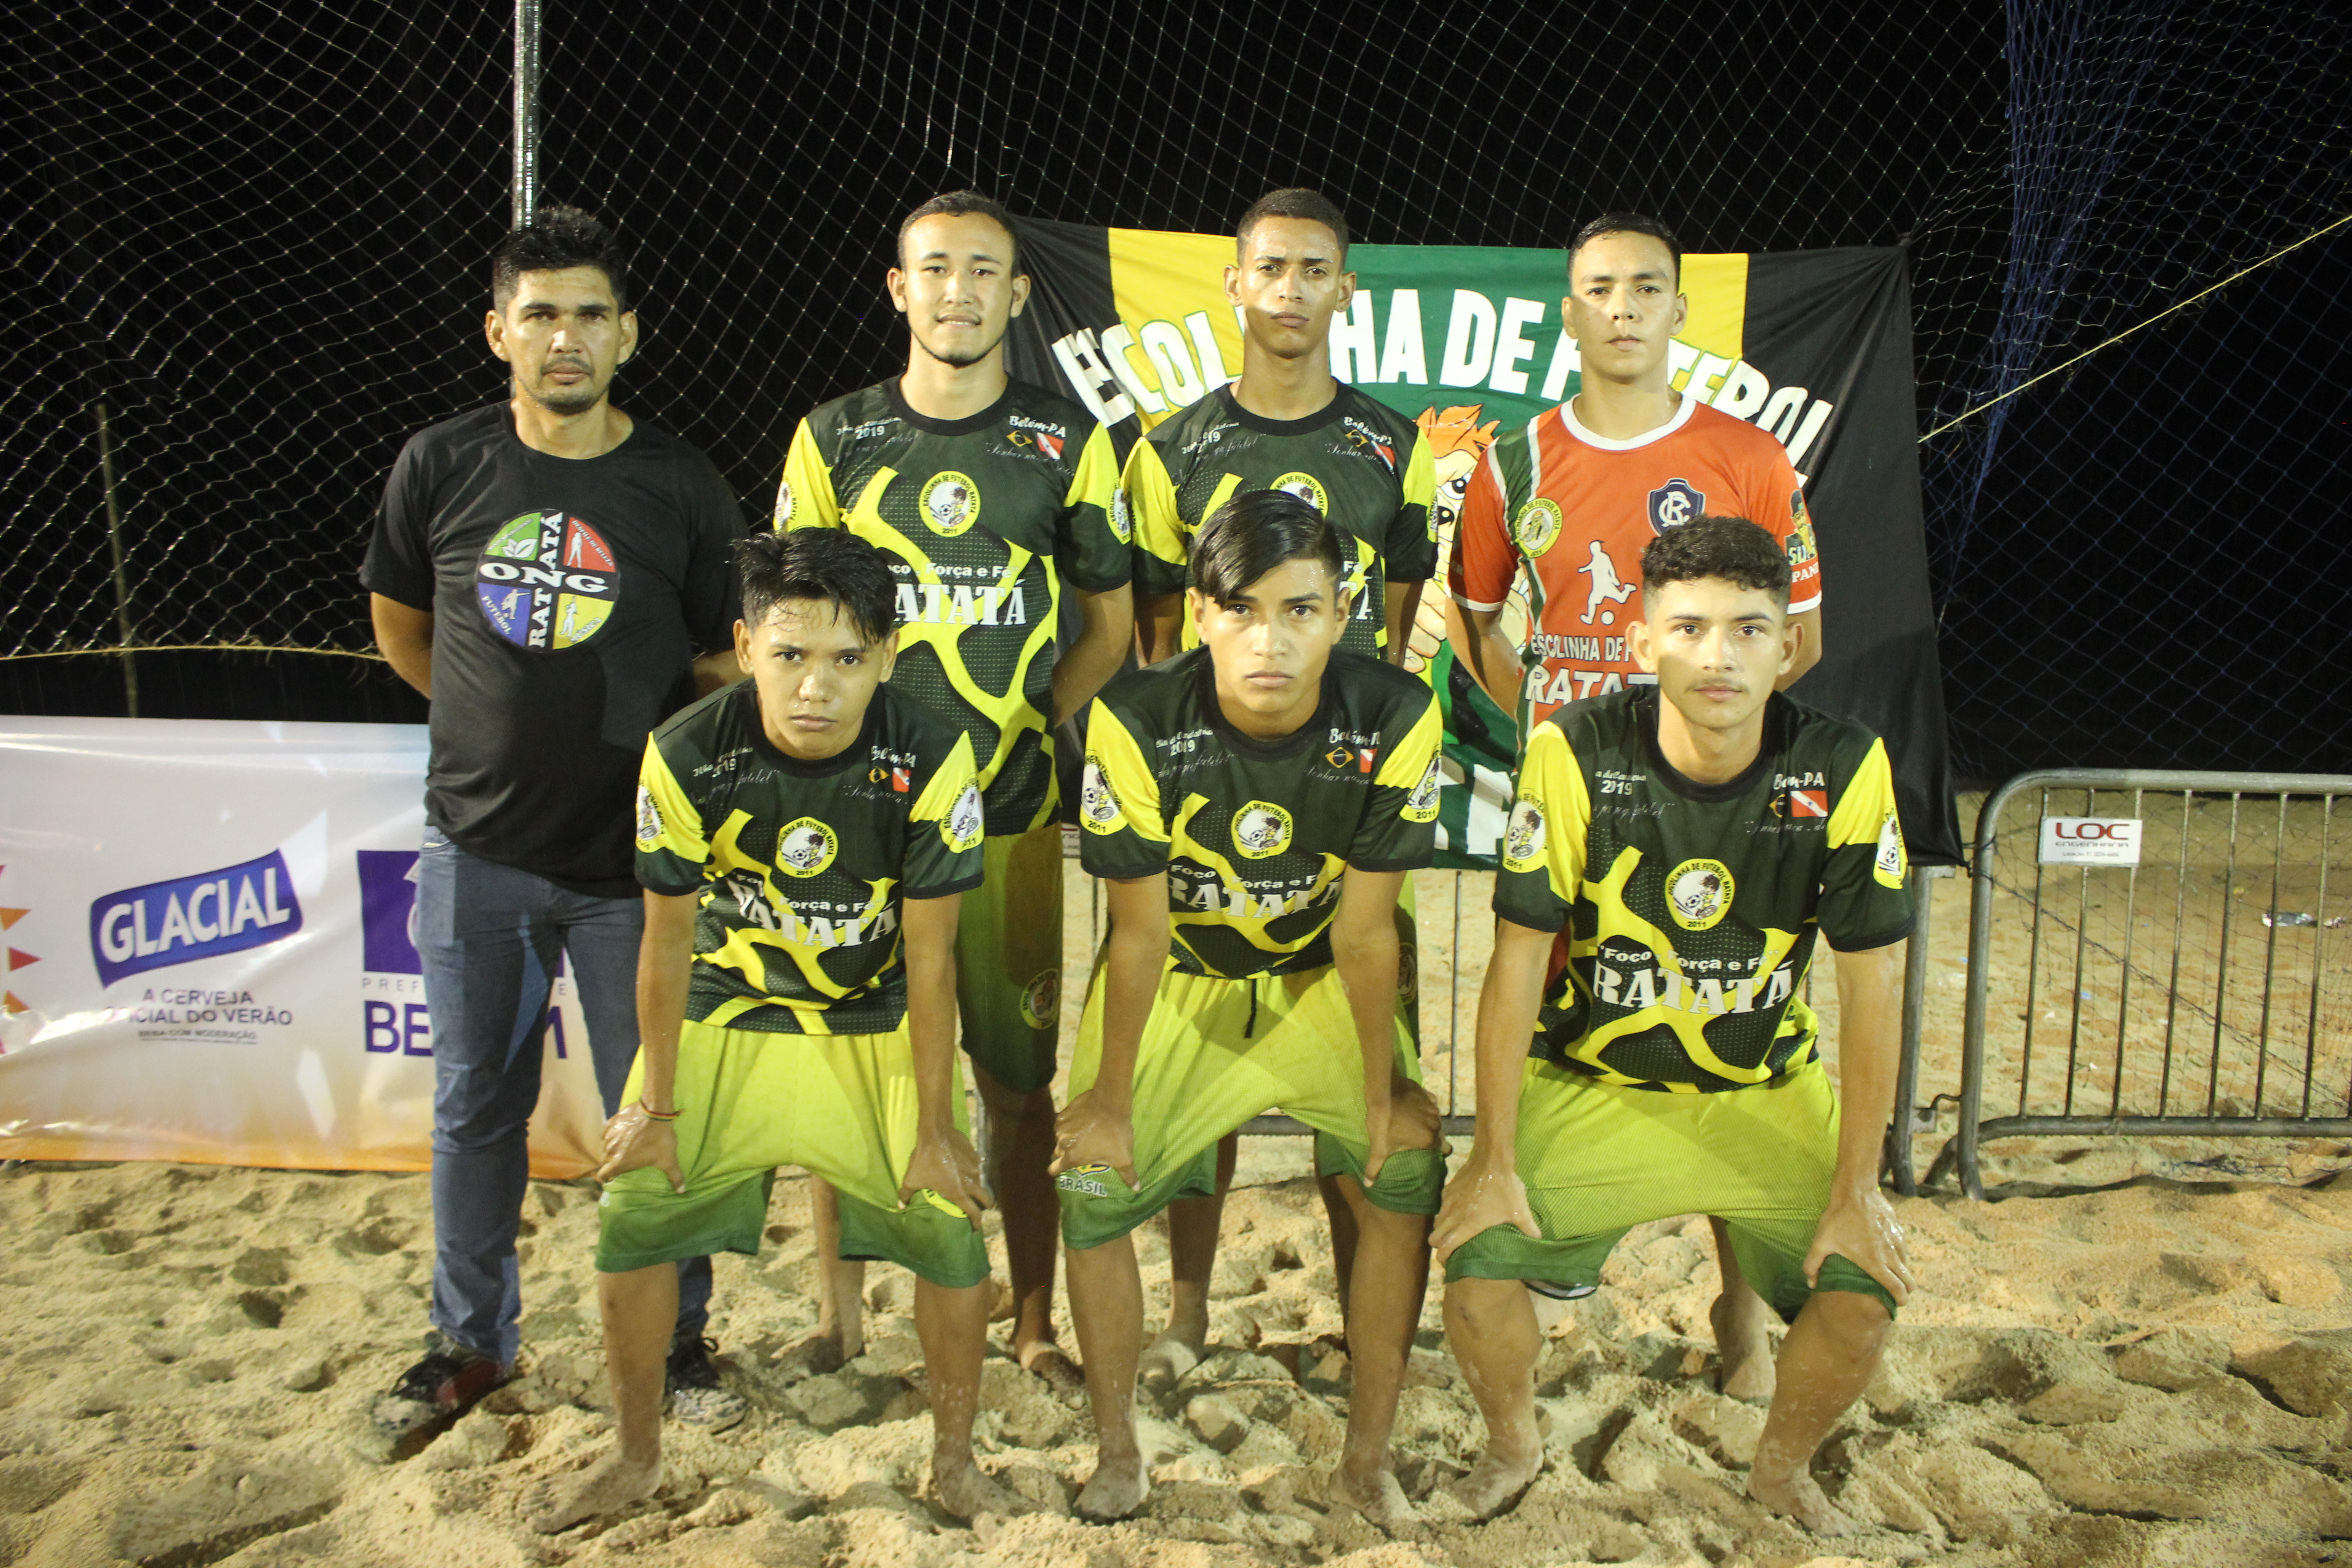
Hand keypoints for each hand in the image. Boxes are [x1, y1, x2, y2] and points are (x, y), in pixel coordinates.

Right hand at [598, 1102, 683, 1191]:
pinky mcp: (611, 1122)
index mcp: (619, 1163)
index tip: (613, 1177)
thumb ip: (674, 1176)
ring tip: (621, 1149)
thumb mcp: (668, 1160)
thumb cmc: (660, 1139)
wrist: (656, 1111)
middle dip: (609, 1164)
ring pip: (604, 1147)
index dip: (606, 1178)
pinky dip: (610, 1135)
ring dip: (610, 1149)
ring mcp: (609, 1135)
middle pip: (603, 1161)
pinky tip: (619, 1135)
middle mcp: (609, 1150)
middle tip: (621, 1162)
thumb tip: (681, 1191)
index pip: (603, 1176)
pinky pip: (606, 1133)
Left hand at [901, 1125, 992, 1231]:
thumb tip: (900, 1206)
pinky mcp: (975, 1155)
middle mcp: (971, 1183)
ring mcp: (975, 1168)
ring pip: (982, 1183)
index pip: (974, 1213)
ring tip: (967, 1186)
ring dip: (977, 1187)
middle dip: (984, 1206)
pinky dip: (972, 1171)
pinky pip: (977, 1167)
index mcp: (958, 1193)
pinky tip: (962, 1167)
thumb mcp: (912, 1179)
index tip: (975, 1228)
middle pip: (987, 1199)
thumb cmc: (924, 1159)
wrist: (936, 1133)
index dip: (976, 1223)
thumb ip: (905, 1195)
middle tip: (976, 1207)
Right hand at [1051, 1088, 1137, 1190]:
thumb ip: (1128, 1175)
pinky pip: (1061, 1124)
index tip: (1062, 1169)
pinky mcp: (1063, 1113)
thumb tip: (1136, 1189)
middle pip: (1057, 1153)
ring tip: (1079, 1137)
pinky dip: (1067, 1125)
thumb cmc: (1115, 1133)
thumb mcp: (1123, 1157)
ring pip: (1059, 1138)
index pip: (1054, 1169)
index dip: (1057, 1170)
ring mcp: (1061, 1127)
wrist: (1110, 1102)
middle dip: (1064, 1155)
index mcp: (1072, 1157)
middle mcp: (1062, 1143)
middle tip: (1076, 1152)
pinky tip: (1079, 1124)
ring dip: (1066, 1139)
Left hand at [1362, 1075, 1442, 1185]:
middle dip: (1432, 1136)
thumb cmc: (1383, 1122)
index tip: (1430, 1151)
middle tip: (1418, 1137)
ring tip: (1414, 1123)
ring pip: (1436, 1119)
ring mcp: (1433, 1108)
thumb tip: (1368, 1184)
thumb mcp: (1379, 1147)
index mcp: (1428, 1140)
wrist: (1383, 1092)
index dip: (1439, 1151)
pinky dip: (1424, 1107)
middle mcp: (1436, 1125)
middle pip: (1440, 1134)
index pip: (1444, 1149)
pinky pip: (1431, 1104)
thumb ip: (1375, 1167)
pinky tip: (1413, 1107)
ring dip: (1428, 1122)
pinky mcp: (1428, 1095)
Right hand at [1430, 1148, 1539, 1263]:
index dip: (1443, 1258)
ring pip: (1436, 1222)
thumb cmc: (1505, 1188)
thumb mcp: (1519, 1211)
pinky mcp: (1448, 1190)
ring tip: (1452, 1232)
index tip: (1447, 1263)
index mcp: (1467, 1225)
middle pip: (1434, 1238)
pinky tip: (1457, 1211)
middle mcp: (1453, 1216)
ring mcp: (1448, 1202)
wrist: (1492, 1159)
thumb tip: (1539, 1240)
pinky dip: (1445, 1213)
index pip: (1445, 1247)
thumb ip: (1529, 1228)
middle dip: (1439, 1246)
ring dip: (1441, 1230)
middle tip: (1448, 1249)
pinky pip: (1441, 1206)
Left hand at [1803, 1184, 1913, 1305]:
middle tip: (1898, 1294)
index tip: (1898, 1304)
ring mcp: (1897, 1242)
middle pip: (1909, 1281)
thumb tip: (1811, 1284)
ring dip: (1903, 1273)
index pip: (1896, 1288)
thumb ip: (1813, 1265)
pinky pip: (1904, 1250)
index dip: (1900, 1299)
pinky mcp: (1899, 1230)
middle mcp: (1890, 1255)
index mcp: (1875, 1263)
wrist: (1856, 1191)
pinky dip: (1900, 1257)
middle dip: (1906, 1291)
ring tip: (1892, 1276)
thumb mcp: (1821, 1242)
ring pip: (1907, 1265)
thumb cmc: (1838, 1218)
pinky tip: (1889, 1255)